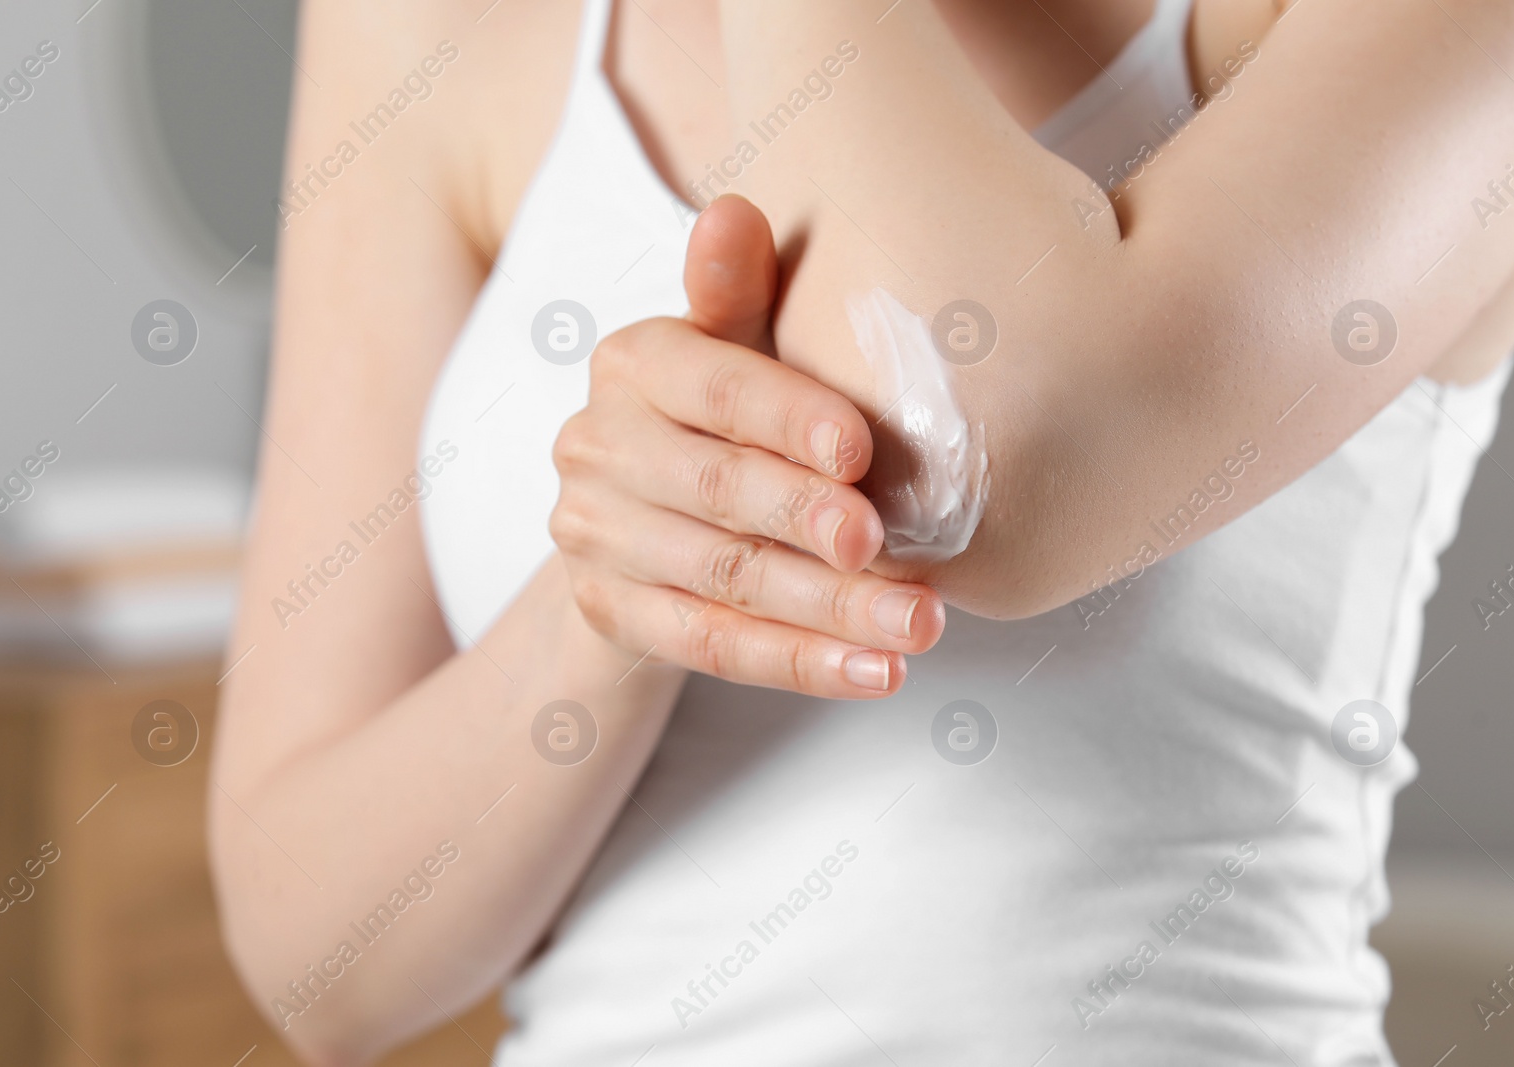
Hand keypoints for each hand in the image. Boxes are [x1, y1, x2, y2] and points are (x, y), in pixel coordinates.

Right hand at [549, 196, 943, 697]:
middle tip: (891, 553)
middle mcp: (594, 445)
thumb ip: (739, 292)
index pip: (712, 387)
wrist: (647, 518)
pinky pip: (712, 648)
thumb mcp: (735, 346)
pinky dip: (801, 666)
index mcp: (631, 362)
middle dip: (809, 525)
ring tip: (920, 628)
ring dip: (828, 611)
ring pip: (724, 579)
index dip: (786, 419)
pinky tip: (876, 675)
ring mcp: (593, 537)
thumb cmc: (724, 414)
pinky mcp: (610, 613)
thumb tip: (732, 210)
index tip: (860, 453)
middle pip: (716, 491)